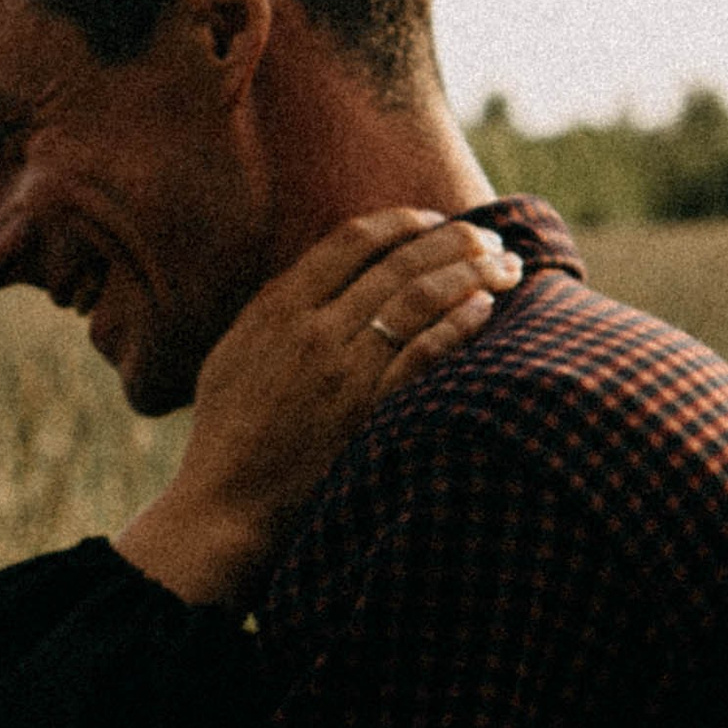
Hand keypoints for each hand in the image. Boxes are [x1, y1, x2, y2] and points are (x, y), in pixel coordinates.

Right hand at [114, 211, 519, 607]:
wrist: (224, 507)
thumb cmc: (225, 436)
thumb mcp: (233, 356)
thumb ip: (273, 313)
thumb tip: (317, 277)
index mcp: (278, 309)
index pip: (351, 241)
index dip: (401, 222)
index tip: (433, 220)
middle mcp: (313, 331)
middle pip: (398, 262)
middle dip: (452, 239)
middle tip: (488, 236)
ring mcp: (343, 372)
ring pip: (420, 298)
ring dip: (470, 273)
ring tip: (504, 265)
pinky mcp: (368, 413)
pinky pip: (425, 354)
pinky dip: (459, 324)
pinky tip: (485, 309)